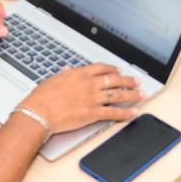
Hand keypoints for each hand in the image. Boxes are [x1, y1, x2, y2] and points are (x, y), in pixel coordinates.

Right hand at [20, 63, 139, 133]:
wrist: (39, 112)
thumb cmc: (42, 98)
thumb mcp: (53, 79)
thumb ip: (65, 75)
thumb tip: (68, 70)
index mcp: (79, 74)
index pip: (102, 68)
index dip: (113, 69)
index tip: (119, 70)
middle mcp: (89, 84)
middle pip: (115, 79)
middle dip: (128, 80)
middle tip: (137, 81)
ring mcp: (93, 99)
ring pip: (118, 95)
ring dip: (132, 94)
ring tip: (141, 94)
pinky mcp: (93, 113)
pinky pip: (114, 113)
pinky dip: (126, 113)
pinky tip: (133, 112)